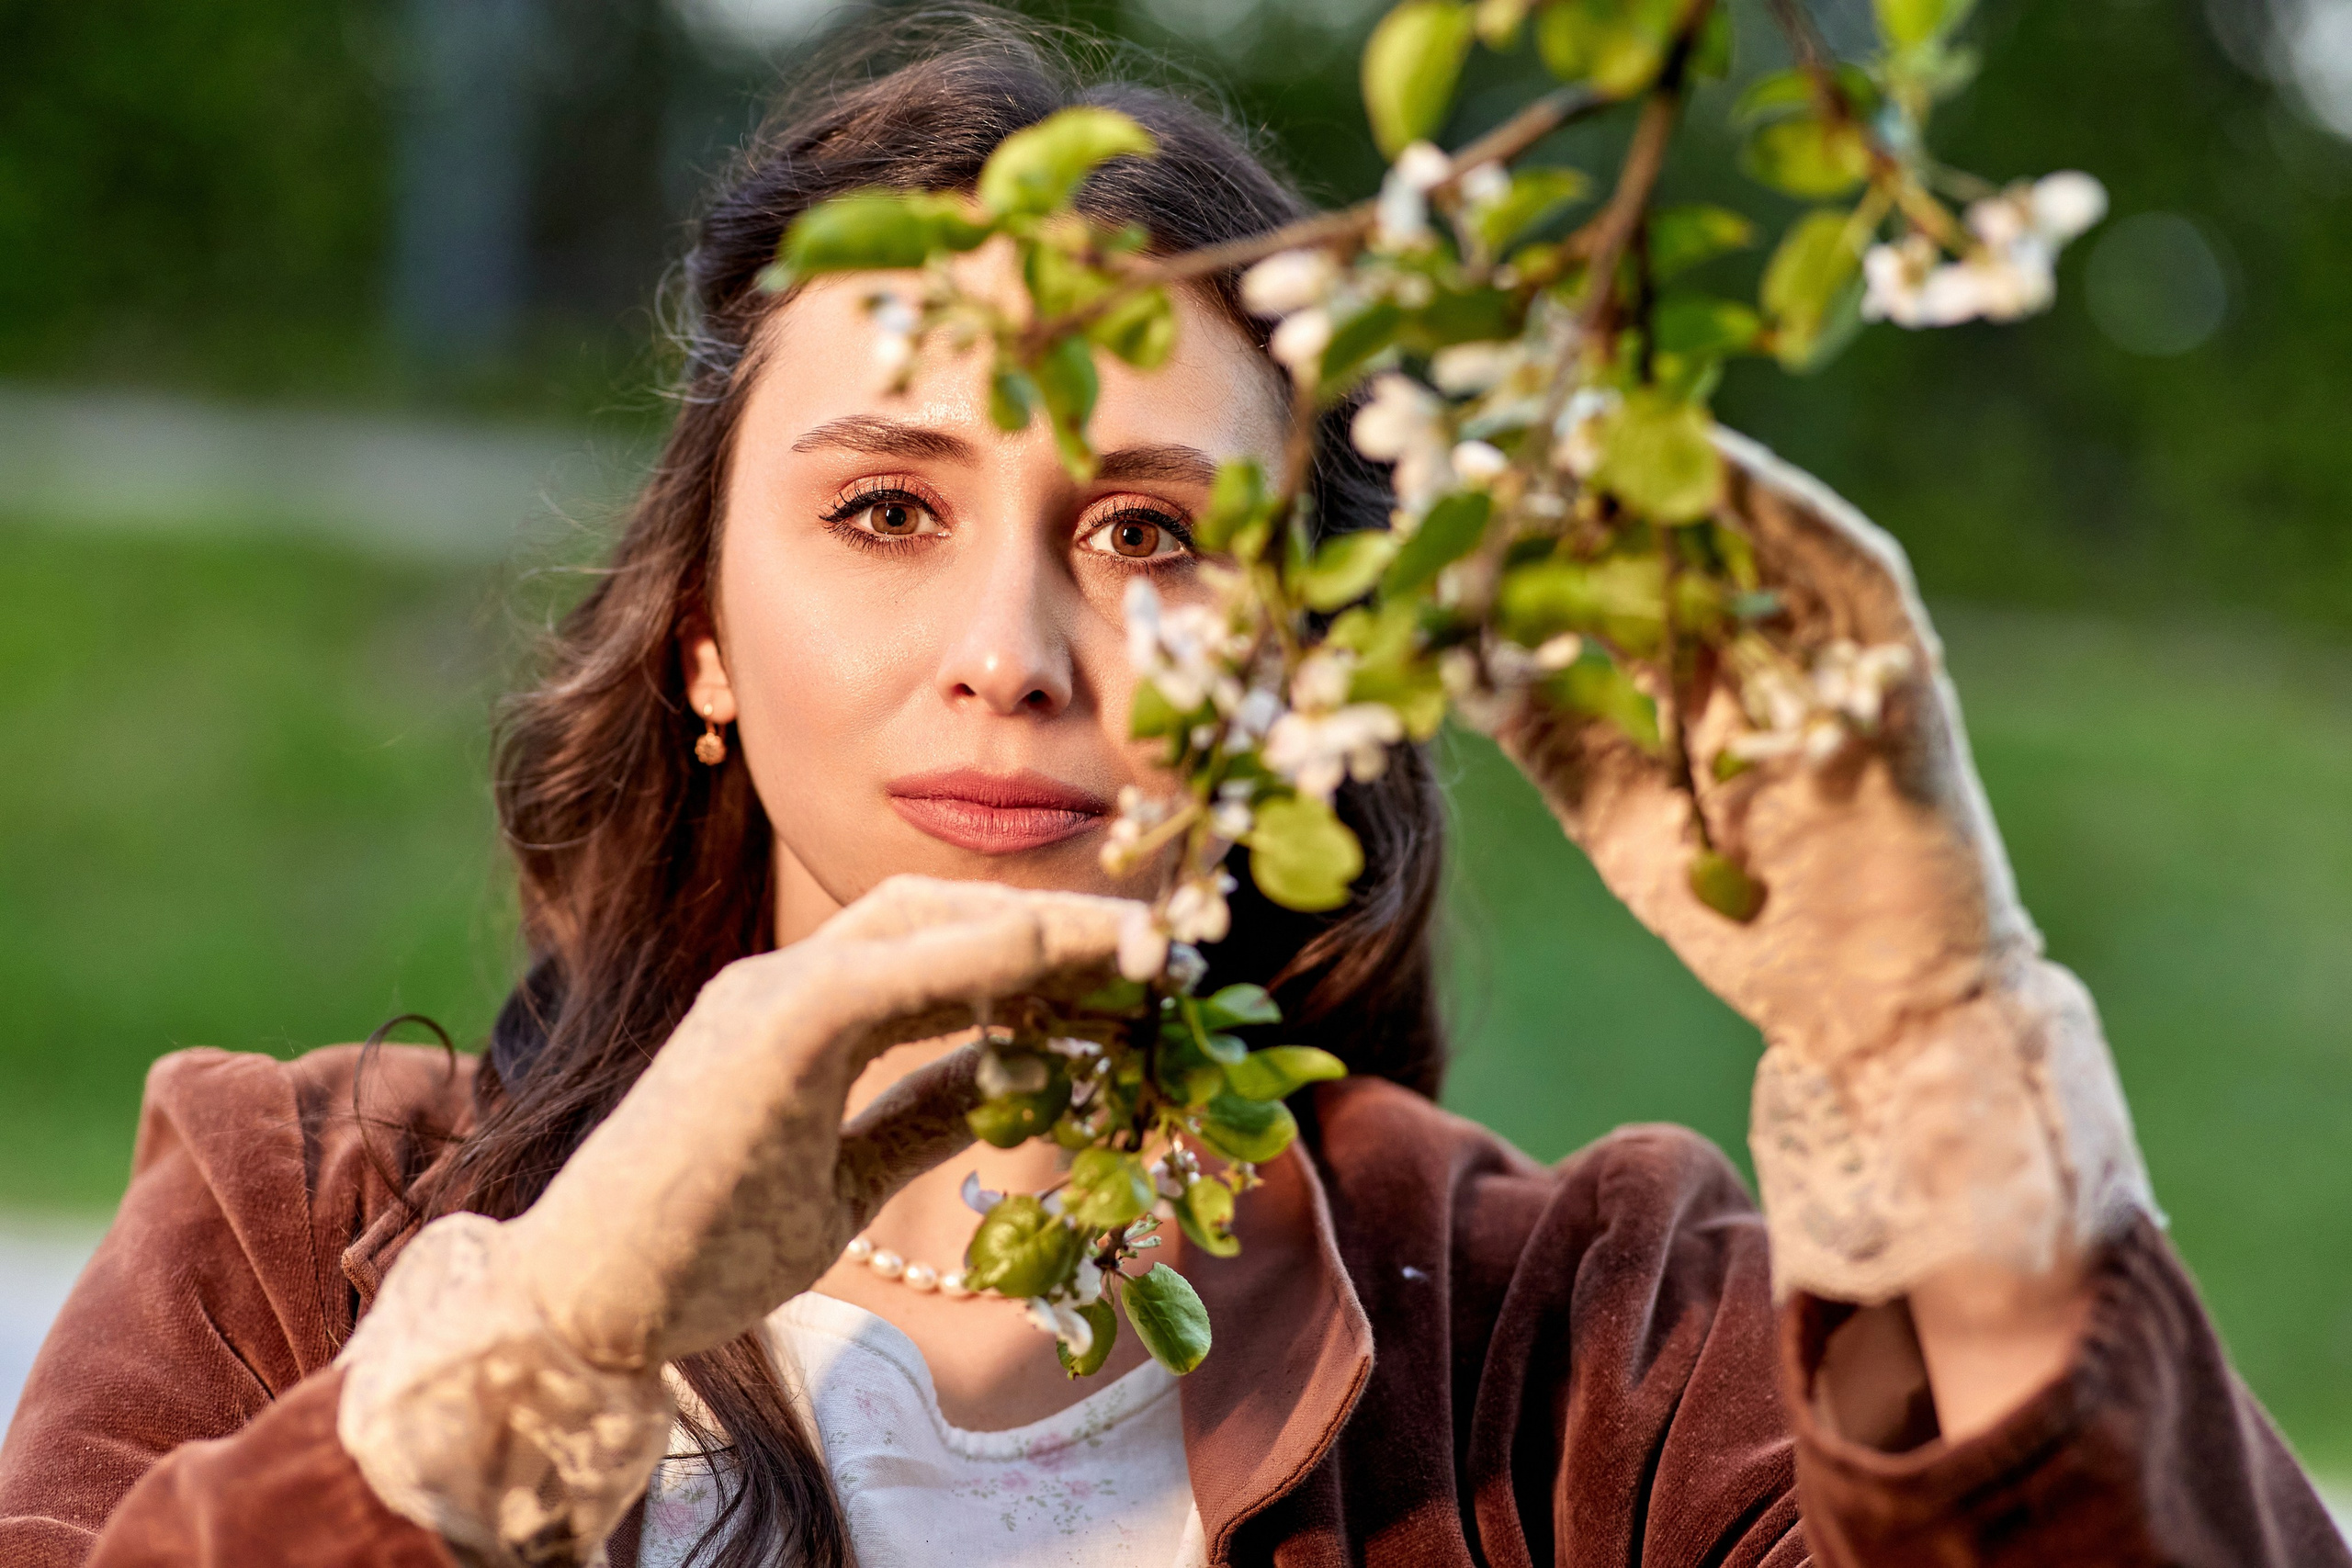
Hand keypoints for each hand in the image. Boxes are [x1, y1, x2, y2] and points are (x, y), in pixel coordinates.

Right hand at [336, 876, 1132, 1563]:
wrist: (581, 1302)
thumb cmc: (698, 1249)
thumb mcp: (844, 1181)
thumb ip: (917, 1115)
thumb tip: (1010, 1082)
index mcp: (798, 1015)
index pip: (936, 947)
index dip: (1035, 948)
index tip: (1129, 969)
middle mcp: (785, 982)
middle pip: (941, 911)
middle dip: (1053, 921)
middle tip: (1159, 945)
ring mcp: (772, 995)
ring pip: (928, 921)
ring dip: (1042, 928)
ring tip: (1143, 948)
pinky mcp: (770, 1026)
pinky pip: (899, 969)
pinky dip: (989, 957)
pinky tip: (1069, 963)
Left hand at [1500, 431, 2149, 1307]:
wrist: (1874, 1010)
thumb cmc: (1741, 916)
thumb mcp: (1612, 813)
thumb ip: (1546, 730)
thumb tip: (1447, 654)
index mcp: (1684, 663)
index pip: (1597, 561)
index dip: (1523, 515)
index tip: (1438, 472)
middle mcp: (1754, 634)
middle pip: (1661, 524)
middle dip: (1581, 473)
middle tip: (1492, 421)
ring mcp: (1829, 643)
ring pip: (1751, 529)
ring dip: (1676, 468)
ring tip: (1593, 420)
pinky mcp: (1902, 666)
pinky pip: (1853, 573)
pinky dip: (1793, 517)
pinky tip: (1728, 471)